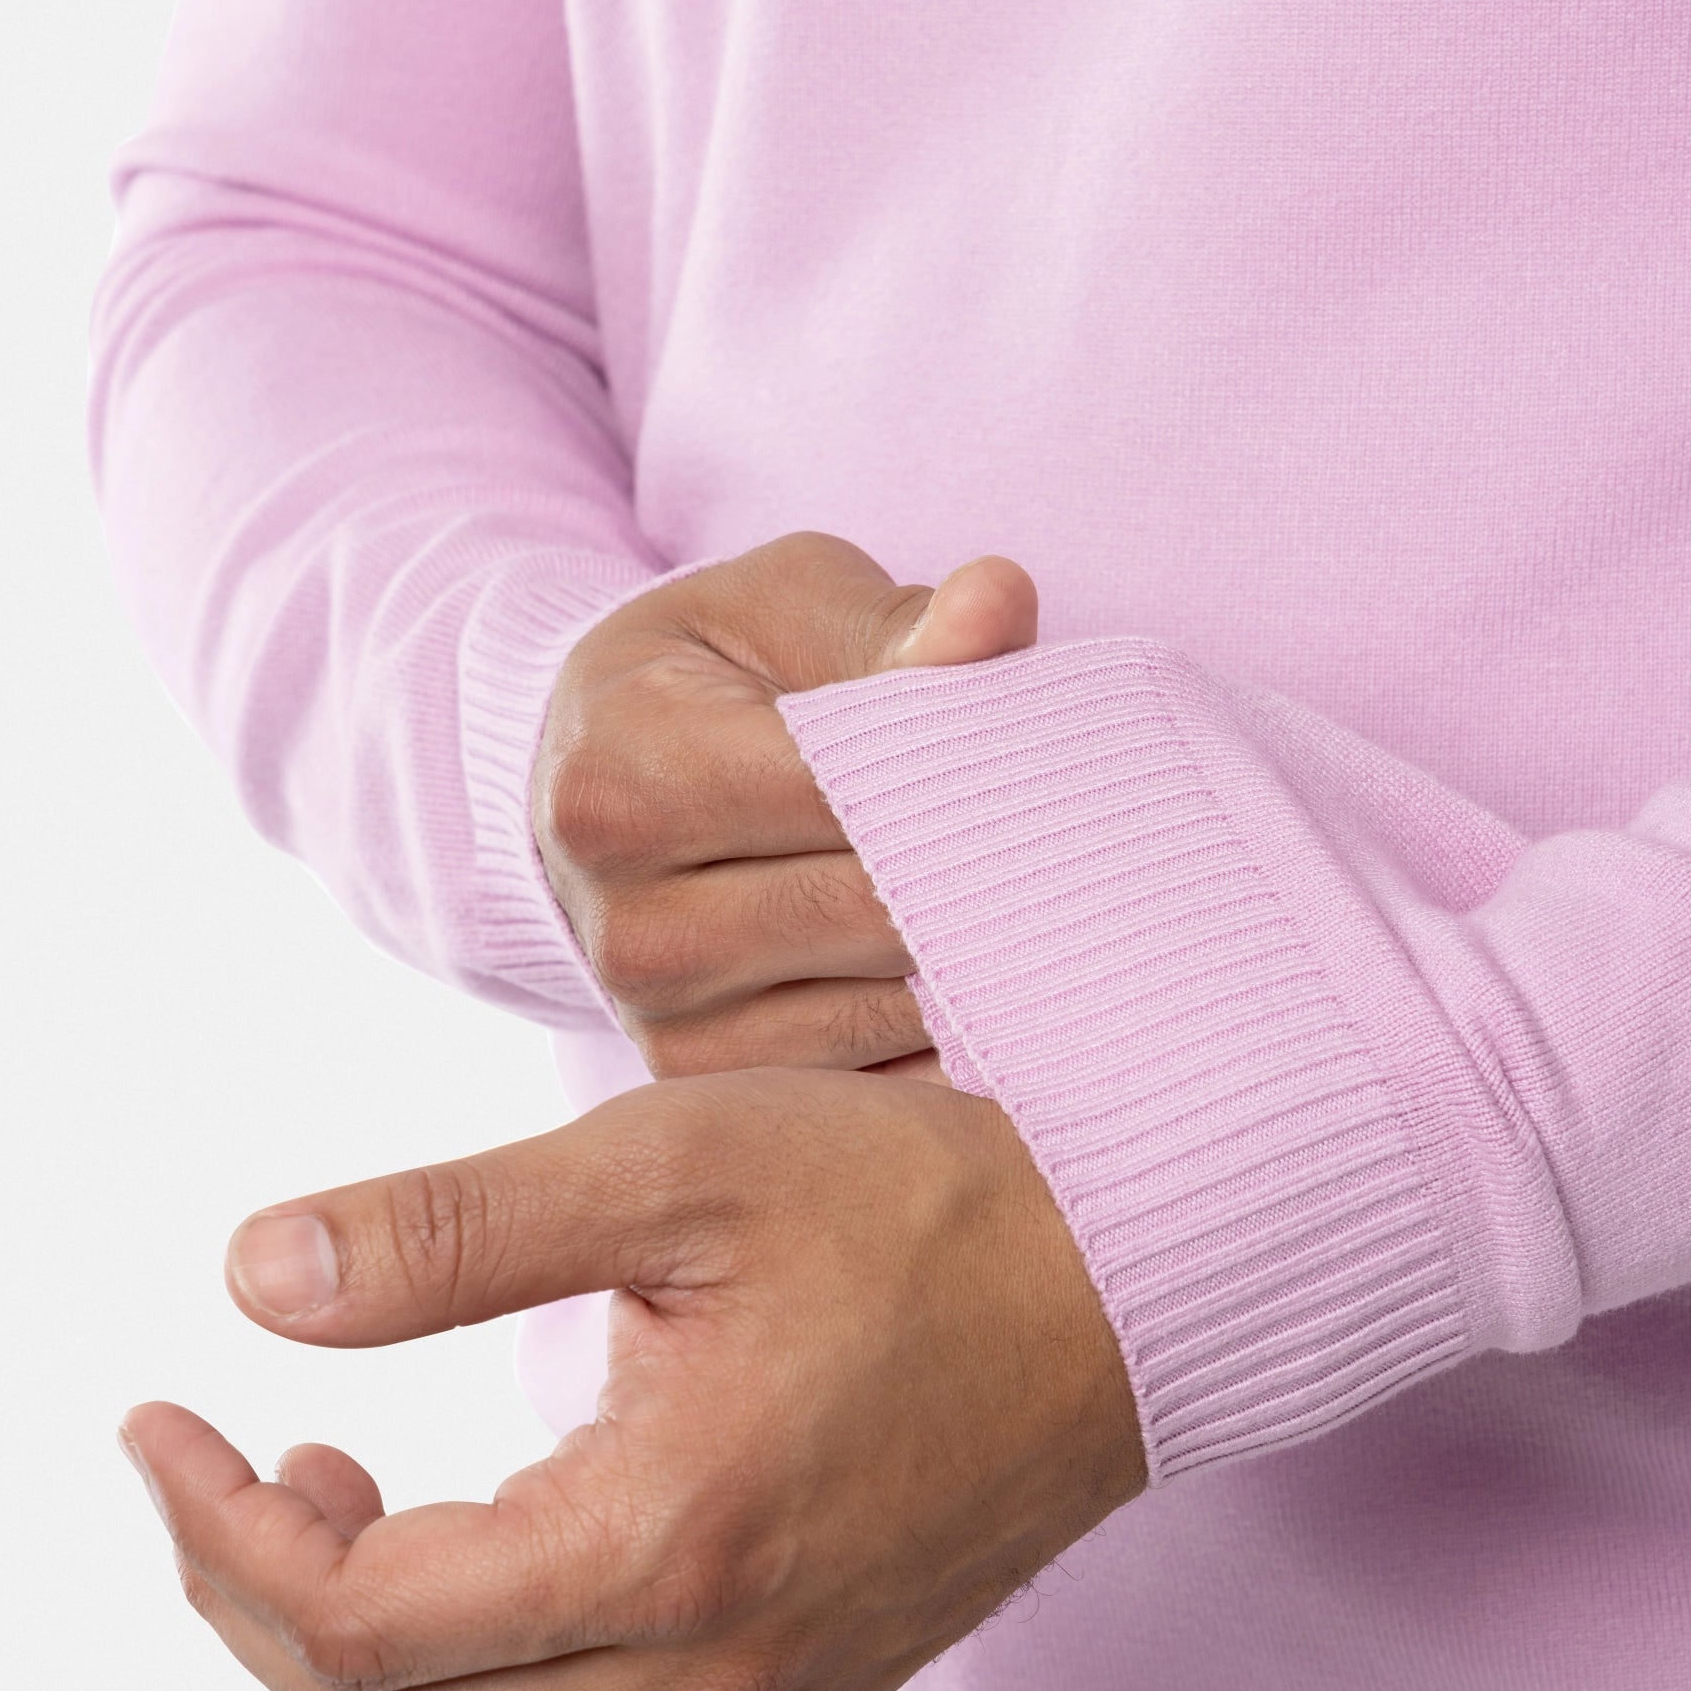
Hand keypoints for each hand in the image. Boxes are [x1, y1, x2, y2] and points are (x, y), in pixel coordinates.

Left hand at [119, 1071, 1144, 1690]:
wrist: (1149, 1278)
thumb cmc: (934, 1201)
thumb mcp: (679, 1163)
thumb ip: (451, 1232)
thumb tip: (251, 1281)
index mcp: (665, 1547)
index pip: (351, 1621)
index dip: (217, 1529)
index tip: (160, 1417)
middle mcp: (714, 1672)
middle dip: (259, 1595)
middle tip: (229, 1453)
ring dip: (367, 1646)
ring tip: (340, 1487)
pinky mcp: (814, 1688)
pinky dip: (483, 1683)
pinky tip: (489, 1551)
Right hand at [535, 532, 1035, 1077]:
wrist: (599, 783)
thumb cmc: (712, 676)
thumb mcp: (785, 608)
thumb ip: (898, 624)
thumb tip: (999, 605)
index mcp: (622, 777)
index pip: (839, 793)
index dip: (959, 781)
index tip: (1049, 773)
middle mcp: (624, 922)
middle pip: (871, 912)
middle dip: (987, 878)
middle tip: (1091, 856)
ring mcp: (659, 1021)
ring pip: (884, 1009)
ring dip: (983, 970)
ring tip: (1056, 919)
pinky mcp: (703, 1085)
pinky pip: (871, 1081)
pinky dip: (946, 1045)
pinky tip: (998, 994)